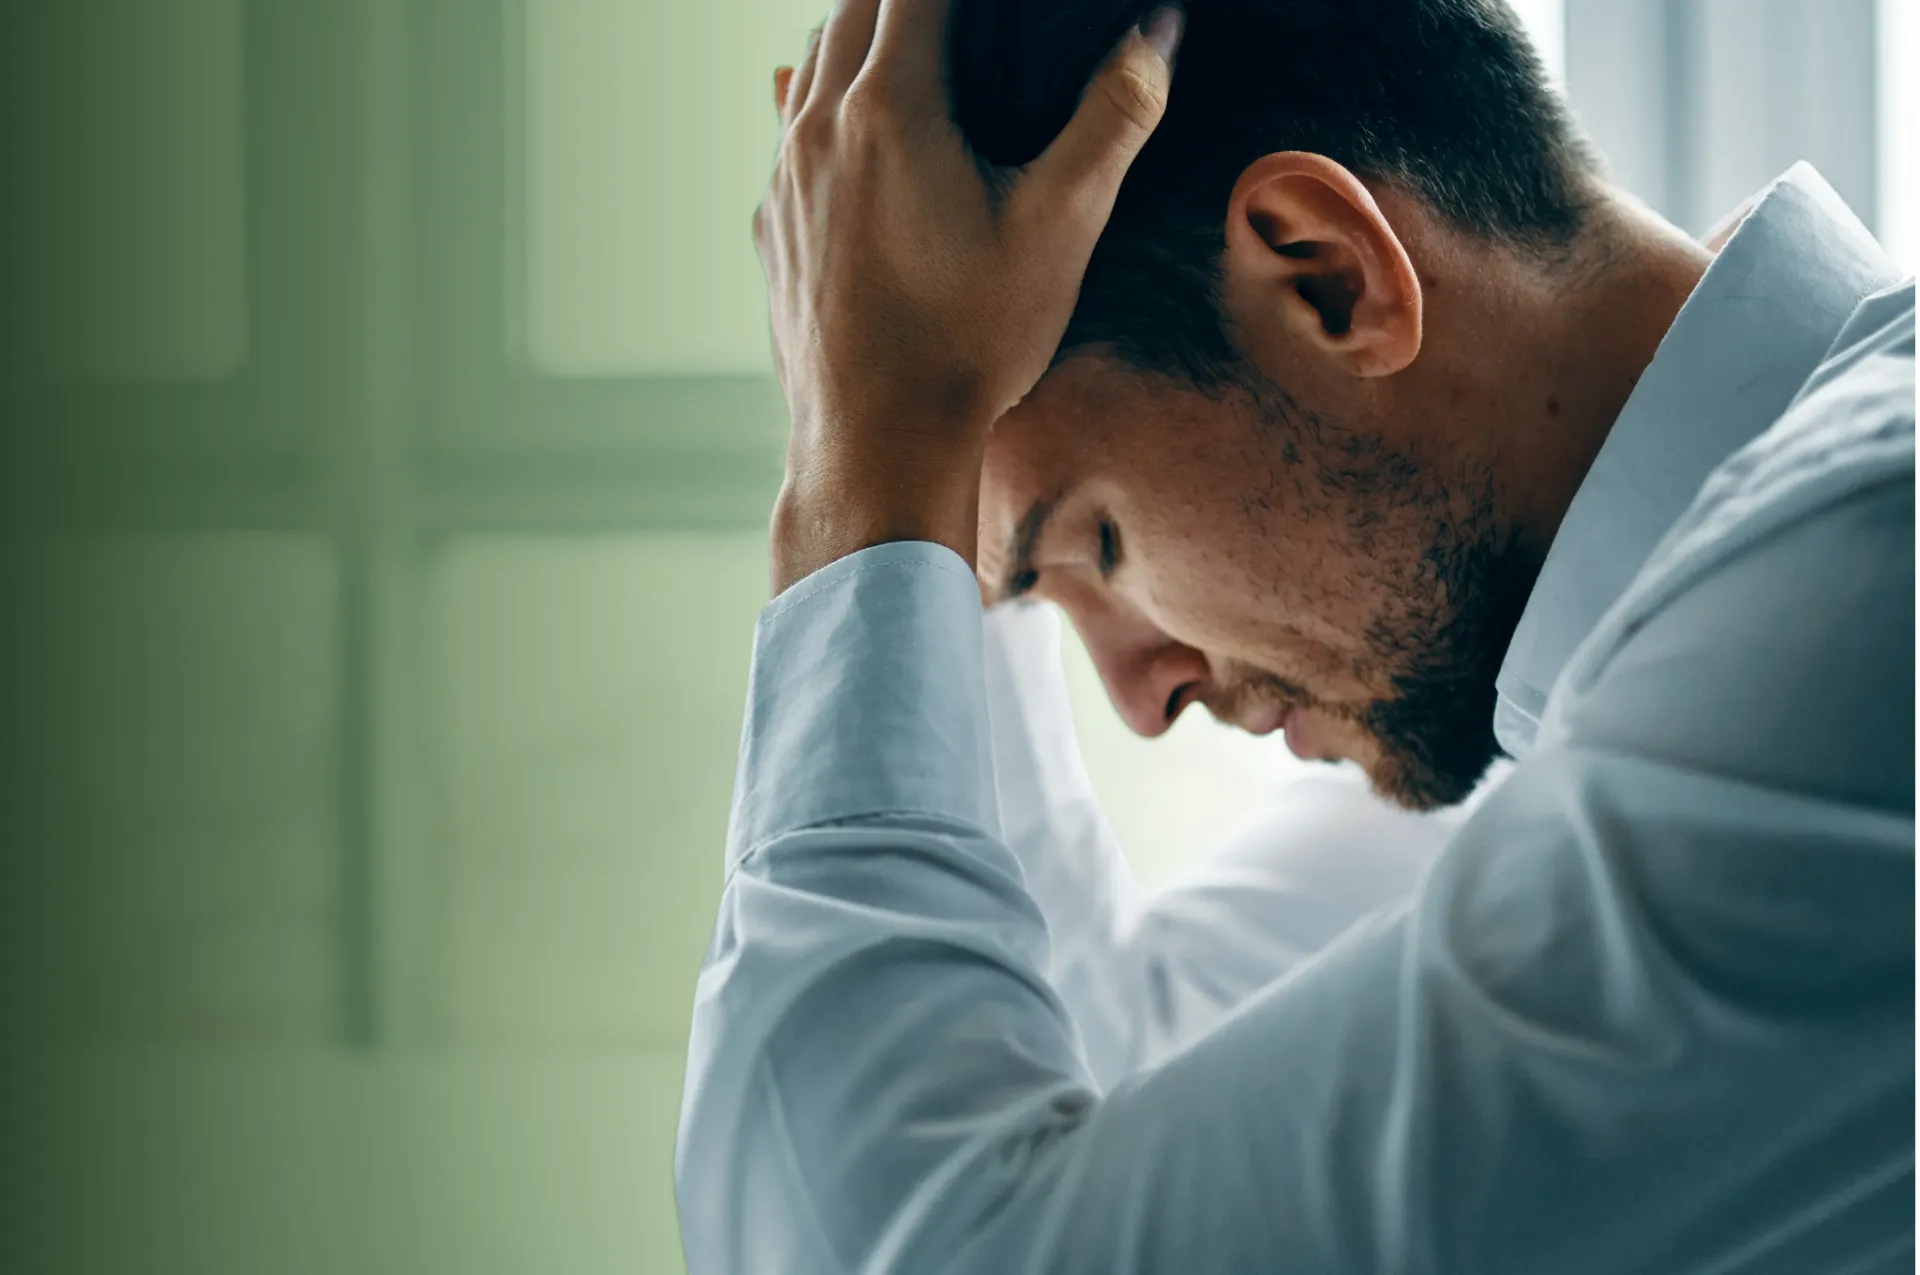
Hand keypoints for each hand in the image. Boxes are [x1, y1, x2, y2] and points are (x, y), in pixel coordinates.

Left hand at [756, 0, 1181, 593]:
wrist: (876, 441)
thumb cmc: (970, 341)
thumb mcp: (1061, 226)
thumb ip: (1113, 118)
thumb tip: (1157, 32)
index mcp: (890, 108)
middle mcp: (819, 128)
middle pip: (853, 4)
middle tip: (961, 7)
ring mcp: (784, 176)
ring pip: (810, 59)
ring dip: (860, 28)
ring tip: (914, 31)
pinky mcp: (770, 222)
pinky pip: (788, 125)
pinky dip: (825, 94)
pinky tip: (859, 123)